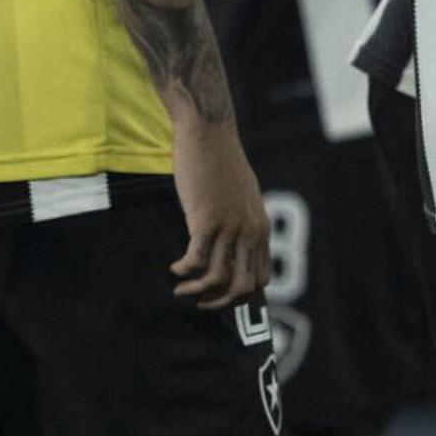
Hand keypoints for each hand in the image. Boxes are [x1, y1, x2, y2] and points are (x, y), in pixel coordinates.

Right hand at [169, 112, 269, 307]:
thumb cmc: (220, 162)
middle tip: (198, 300)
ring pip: (218, 279)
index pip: (262, 279)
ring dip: (196, 291)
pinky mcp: (206, 220)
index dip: (239, 296)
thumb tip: (231, 241)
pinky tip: (173, 267)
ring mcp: (230, 227)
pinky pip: (196, 261)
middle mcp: (250, 232)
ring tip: (180, 288)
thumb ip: (241, 220)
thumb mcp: (241, 196)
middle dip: (219, 302)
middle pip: (243, 287)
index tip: (218, 295)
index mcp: (260, 228)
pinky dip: (183, 271)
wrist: (209, 132)